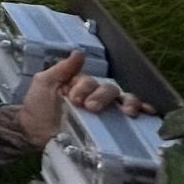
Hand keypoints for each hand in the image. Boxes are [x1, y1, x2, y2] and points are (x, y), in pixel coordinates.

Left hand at [17, 49, 150, 145]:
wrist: (34, 132)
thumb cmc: (38, 106)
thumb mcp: (45, 83)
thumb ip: (62, 69)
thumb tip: (80, 52)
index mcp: (82, 84)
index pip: (92, 81)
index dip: (85, 88)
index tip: (73, 99)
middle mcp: (96, 96)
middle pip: (110, 90)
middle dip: (102, 96)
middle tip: (90, 108)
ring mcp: (105, 112)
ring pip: (123, 100)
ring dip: (128, 102)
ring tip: (127, 112)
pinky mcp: (109, 127)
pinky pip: (130, 118)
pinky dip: (143, 111)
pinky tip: (149, 113)